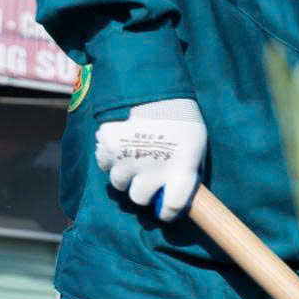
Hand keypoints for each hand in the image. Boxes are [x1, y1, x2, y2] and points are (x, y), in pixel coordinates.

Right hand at [94, 97, 207, 220]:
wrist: (154, 86)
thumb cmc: (181, 116)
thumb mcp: (195, 144)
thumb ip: (187, 169)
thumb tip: (179, 190)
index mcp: (181, 171)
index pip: (172, 206)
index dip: (168, 212)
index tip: (165, 211)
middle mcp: (152, 170)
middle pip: (139, 198)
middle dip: (142, 192)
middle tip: (146, 180)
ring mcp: (127, 159)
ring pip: (118, 182)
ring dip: (125, 175)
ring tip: (134, 159)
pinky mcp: (108, 145)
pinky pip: (103, 163)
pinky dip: (109, 159)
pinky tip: (120, 147)